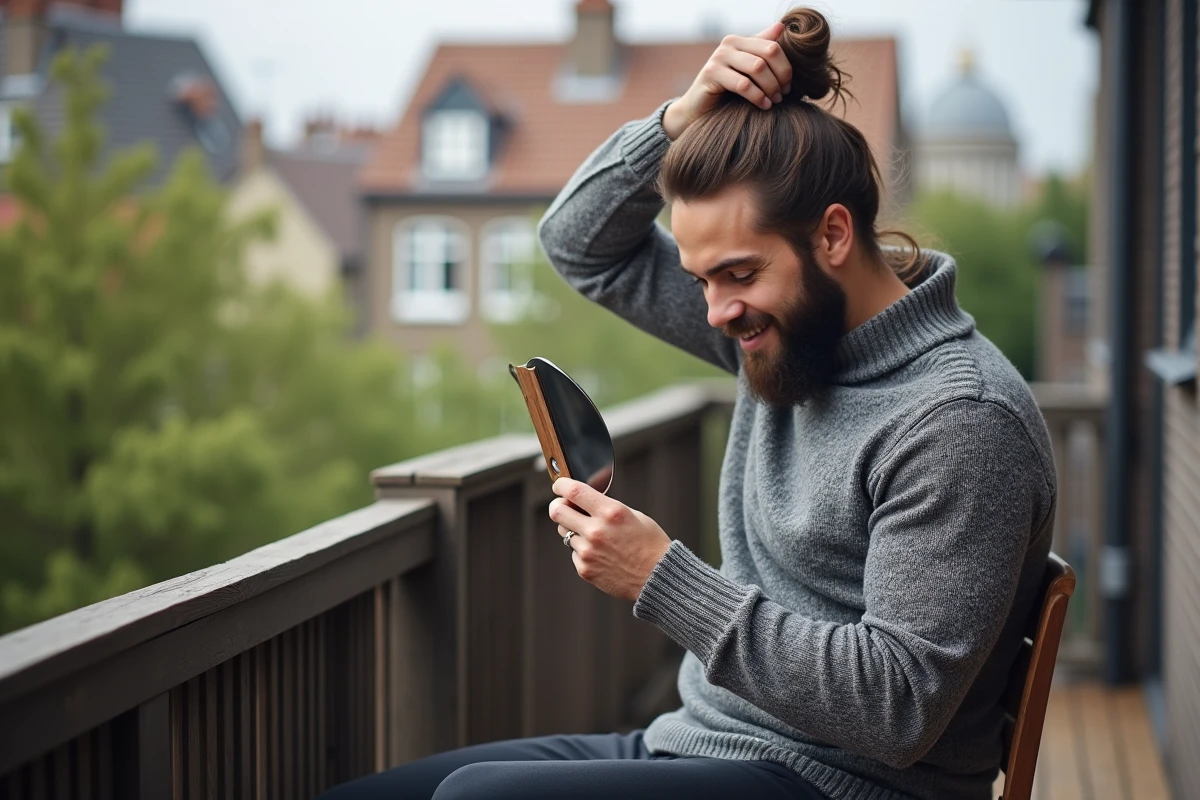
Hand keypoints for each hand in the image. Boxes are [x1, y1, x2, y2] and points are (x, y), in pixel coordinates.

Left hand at [549, 478, 670, 601]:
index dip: (561, 485)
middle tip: (563, 507)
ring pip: (564, 533)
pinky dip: (583, 550)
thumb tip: (583, 502)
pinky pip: (574, 553)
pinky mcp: (585, 569)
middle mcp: (596, 530)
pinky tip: (601, 554)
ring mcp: (588, 551)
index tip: (559, 485)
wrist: (658, 577)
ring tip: (595, 537)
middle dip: (557, 506)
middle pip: (557, 512)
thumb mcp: (633, 515)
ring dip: (574, 530)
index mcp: (610, 512)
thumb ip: (606, 507)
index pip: (574, 491)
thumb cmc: (650, 544)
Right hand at [662, 22, 792, 139]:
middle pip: (768, 54)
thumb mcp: (747, 72)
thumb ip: (761, 50)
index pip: (773, 46)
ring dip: (770, 87)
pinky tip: (763, 106)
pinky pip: (743, 84)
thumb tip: (781, 26)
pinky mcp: (711, 73)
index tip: (788, 87)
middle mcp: (729, 43)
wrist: (698, 110)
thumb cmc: (726, 93)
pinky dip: (757, 97)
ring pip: (757, 68)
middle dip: (780, 76)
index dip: (785, 67)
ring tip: (774, 101)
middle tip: (782, 95)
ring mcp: (719, 57)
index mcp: (740, 40)